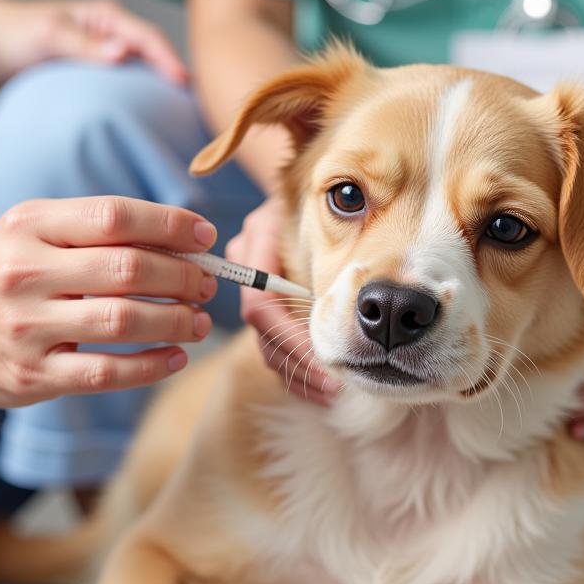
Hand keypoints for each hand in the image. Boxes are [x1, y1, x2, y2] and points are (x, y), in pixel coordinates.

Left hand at [0, 0, 186, 106]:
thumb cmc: (16, 34)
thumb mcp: (48, 36)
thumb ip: (84, 45)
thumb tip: (122, 54)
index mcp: (106, 17)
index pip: (147, 37)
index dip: (168, 60)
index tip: (184, 84)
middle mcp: (114, 33)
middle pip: (155, 55)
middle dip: (177, 77)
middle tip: (198, 107)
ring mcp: (110, 53)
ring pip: (147, 72)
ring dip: (164, 91)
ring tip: (186, 119)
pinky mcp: (103, 74)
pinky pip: (133, 85)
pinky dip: (147, 99)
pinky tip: (156, 121)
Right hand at [0, 197, 217, 407]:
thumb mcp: (24, 234)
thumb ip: (90, 231)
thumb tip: (179, 241)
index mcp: (28, 226)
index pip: (115, 216)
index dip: (171, 226)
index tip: (205, 237)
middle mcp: (24, 273)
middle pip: (128, 269)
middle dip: (183, 278)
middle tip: (207, 285)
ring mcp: (26, 328)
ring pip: (123, 321)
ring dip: (175, 322)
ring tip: (197, 321)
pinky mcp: (31, 376)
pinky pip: (107, 373)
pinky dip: (152, 366)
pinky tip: (175, 357)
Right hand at [226, 199, 339, 405]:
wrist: (312, 191)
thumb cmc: (321, 198)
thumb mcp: (317, 208)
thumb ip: (320, 235)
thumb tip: (334, 285)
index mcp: (254, 244)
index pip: (262, 306)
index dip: (292, 336)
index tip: (330, 356)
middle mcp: (247, 271)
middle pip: (264, 334)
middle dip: (300, 363)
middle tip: (335, 386)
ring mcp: (255, 293)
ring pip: (268, 349)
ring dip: (300, 375)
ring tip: (333, 393)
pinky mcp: (269, 312)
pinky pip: (276, 351)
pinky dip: (299, 372)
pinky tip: (323, 390)